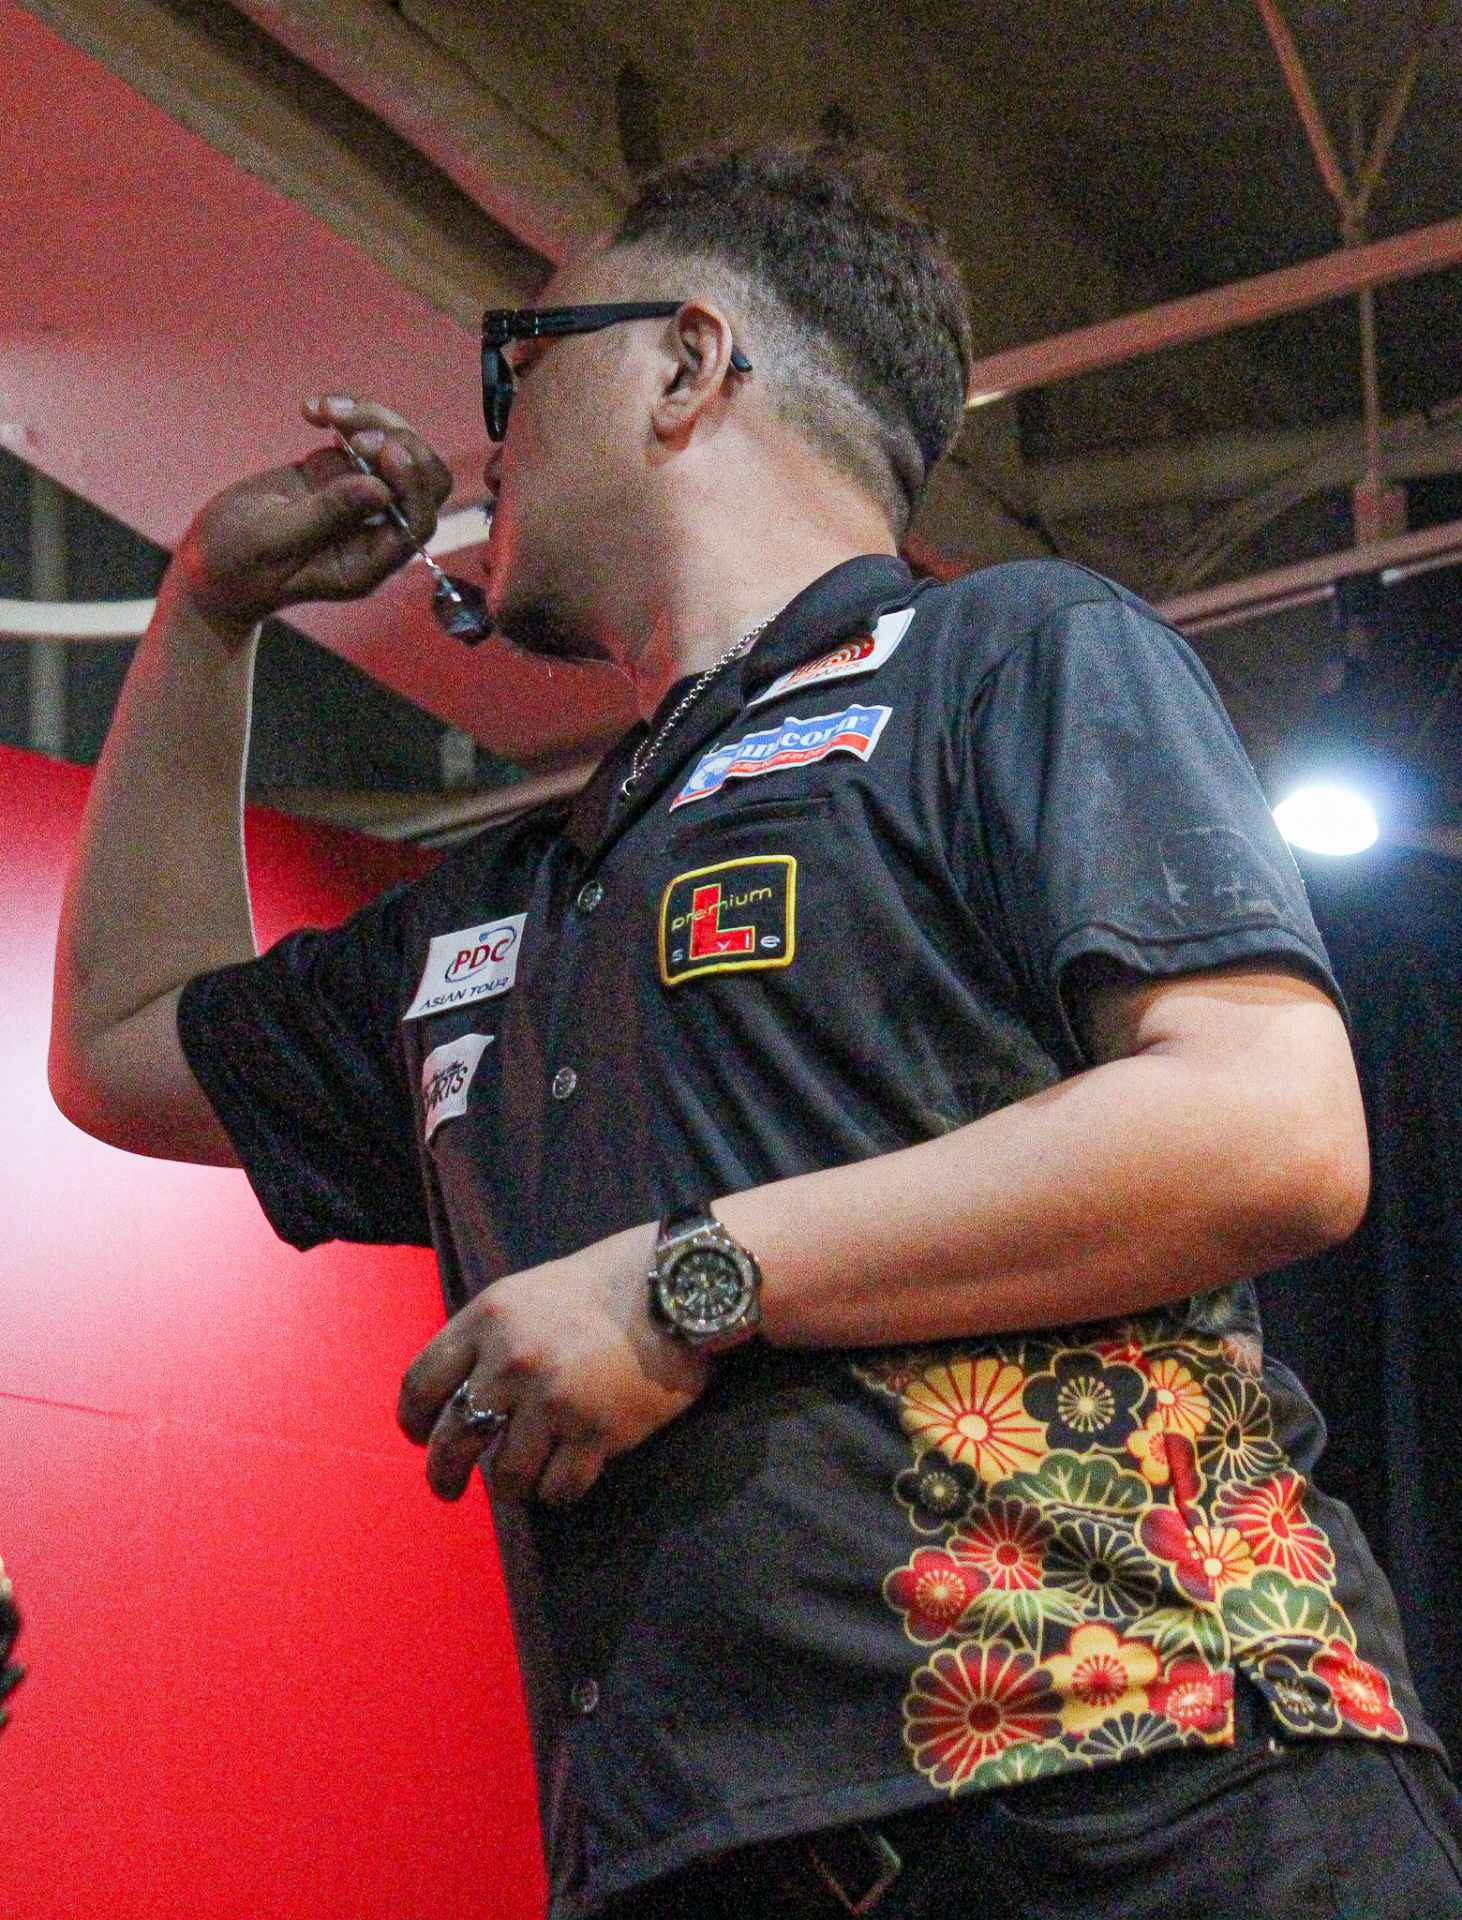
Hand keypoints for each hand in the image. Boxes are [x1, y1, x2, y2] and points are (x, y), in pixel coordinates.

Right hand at [169, 396, 453, 636]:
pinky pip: (365, 437)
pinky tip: (311, 411)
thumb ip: (325, 515)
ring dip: (370, 420)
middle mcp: (373, 532)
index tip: (383, 449)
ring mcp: (359, 500)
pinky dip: (346, 416)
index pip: (417, 521)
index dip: (412, 483)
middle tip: (353, 431)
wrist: (209, 562)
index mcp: (367, 563)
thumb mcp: (272, 540)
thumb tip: (378, 489)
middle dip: (399, 443)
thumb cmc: (235, 565)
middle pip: (422, 482)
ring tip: (323, 410)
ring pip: (398, 451)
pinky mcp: (340, 473)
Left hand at [396, 1222, 712, 1507]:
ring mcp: (554, 1400)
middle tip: (448, 1487)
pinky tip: (565, 1478)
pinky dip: (556, 1492)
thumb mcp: (529, 1291)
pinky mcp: (597, 1432)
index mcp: (488, 1319)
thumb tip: (464, 1390)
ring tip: (521, 1481)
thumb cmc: (605, 1284)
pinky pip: (557, 1489)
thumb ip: (491, 1338)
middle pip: (452, 1439)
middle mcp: (512, 1361)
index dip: (413, 1421)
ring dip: (509, 1486)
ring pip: (504, 1477)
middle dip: (443, 1474)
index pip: (421, 1384)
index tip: (419, 1437)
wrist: (678, 1287)